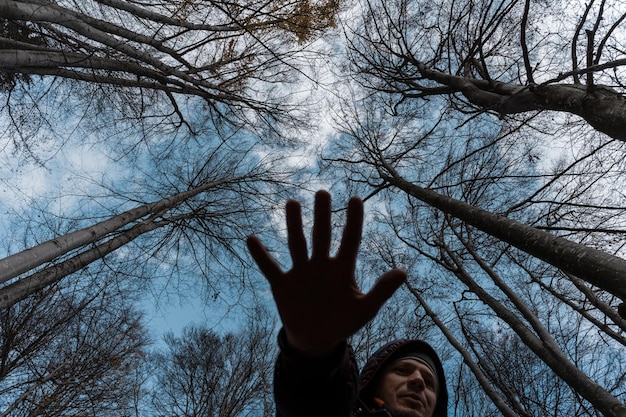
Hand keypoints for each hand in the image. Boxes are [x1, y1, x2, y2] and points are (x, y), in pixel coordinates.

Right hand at [247, 190, 405, 356]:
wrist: (316, 341)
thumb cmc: (343, 322)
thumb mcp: (365, 309)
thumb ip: (382, 291)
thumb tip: (403, 272)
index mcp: (342, 269)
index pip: (350, 240)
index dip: (353, 221)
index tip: (356, 199)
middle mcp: (320, 265)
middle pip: (321, 235)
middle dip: (322, 215)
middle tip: (322, 193)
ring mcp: (301, 273)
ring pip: (297, 244)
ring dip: (294, 225)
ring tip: (292, 203)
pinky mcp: (282, 285)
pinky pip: (270, 267)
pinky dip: (260, 255)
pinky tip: (252, 239)